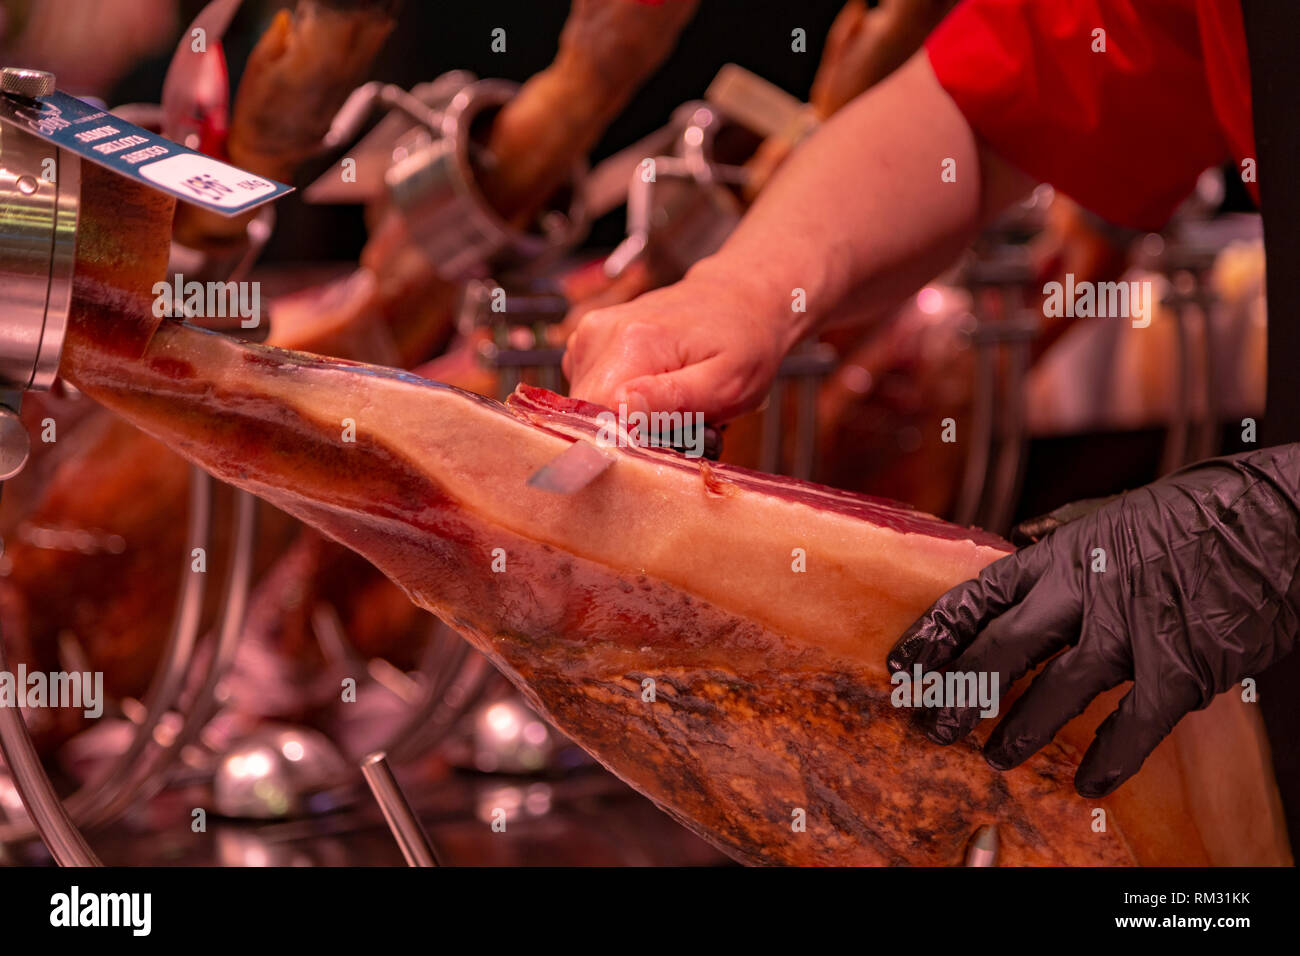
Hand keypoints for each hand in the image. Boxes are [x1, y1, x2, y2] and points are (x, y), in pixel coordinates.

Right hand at [563, 265, 799, 421]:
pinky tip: (651, 390)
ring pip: (588, 409)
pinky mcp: (586, 343)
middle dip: (632, 434)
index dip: (630, 444)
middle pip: (591, 418)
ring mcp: (588, 336)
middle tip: (680, 424)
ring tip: (670, 404)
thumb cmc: (743, 343)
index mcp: (632, 342)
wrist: (737, 297)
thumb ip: (676, 399)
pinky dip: (618, 403)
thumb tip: (621, 408)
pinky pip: (589, 393)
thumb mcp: (728, 382)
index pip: (599, 420)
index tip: (670, 439)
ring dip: (626, 420)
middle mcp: (599, 334)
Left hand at [888, 445, 1299, 796]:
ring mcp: (1130, 632)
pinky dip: (1110, 758)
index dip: (936, 634)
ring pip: (1056, 693)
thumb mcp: (1111, 512)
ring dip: (1020, 731)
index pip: (979, 596)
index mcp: (1062, 555)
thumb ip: (1062, 533)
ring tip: (995, 757)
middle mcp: (1084, 593)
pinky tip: (1089, 782)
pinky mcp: (1180, 669)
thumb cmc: (1192, 514)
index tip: (904, 664)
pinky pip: (1132, 726)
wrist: (1274, 517)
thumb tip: (1020, 538)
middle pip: (1002, 650)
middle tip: (931, 725)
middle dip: (959, 693)